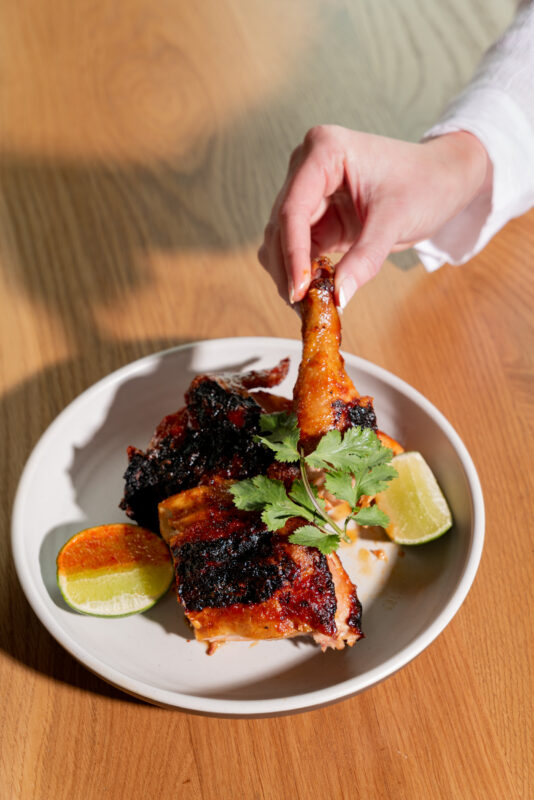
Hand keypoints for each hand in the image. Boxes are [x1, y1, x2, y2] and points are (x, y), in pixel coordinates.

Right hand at [258, 125, 490, 306]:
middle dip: (288, 268)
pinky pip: (297, 250)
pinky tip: (316, 293)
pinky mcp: (316, 218)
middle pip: (281, 225)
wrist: (442, 181)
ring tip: (310, 304)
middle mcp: (307, 167)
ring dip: (290, 273)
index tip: (299, 290)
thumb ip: (365, 259)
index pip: (294, 208)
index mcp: (324, 150)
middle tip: (304, 306)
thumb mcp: (396, 220)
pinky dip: (302, 273)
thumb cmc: (425, 183)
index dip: (293, 253)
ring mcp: (309, 192)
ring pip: (281, 240)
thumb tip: (338, 296)